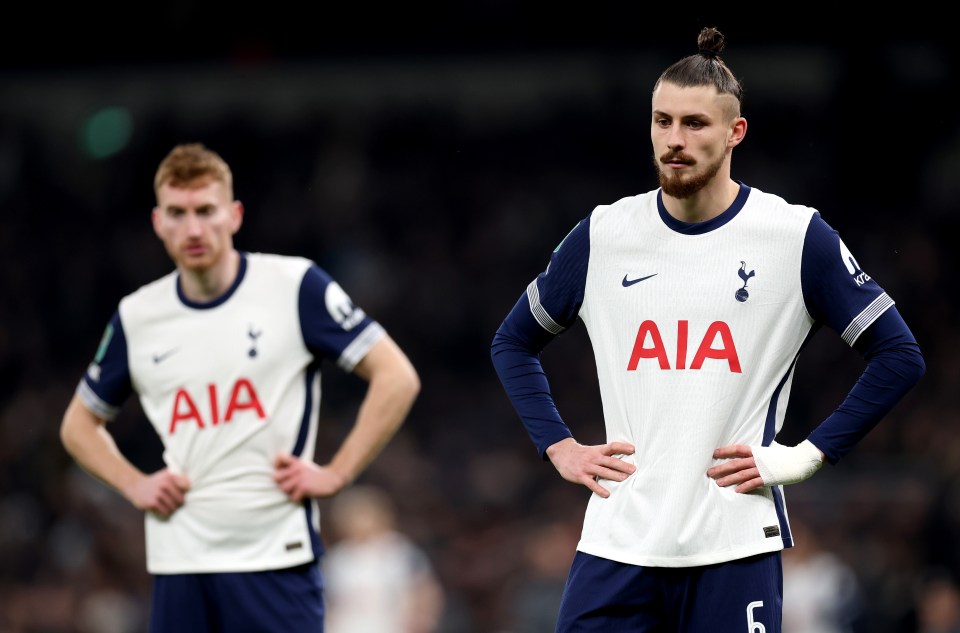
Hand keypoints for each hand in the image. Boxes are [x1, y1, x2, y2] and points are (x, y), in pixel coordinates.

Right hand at [128, 469, 190, 518]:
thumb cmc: (155, 481)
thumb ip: (178, 477)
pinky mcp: (152, 503)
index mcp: (170, 476)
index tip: (182, 494)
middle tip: (175, 503)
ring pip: (173, 507)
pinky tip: (162, 509)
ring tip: (168, 506)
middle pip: (181, 500)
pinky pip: (164, 512)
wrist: (136, 485)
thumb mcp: (166, 474)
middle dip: (178, 503)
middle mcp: (165, 484)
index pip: (186, 486)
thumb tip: (190, 484)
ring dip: (171, 509)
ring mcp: (158, 494)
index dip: (185, 492)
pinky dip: (165, 512)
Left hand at [274, 452, 347, 501]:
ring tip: (297, 492)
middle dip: (281, 483)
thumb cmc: (317, 475)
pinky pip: (293, 498)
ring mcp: (300, 478)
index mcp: (296, 462)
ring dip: (289, 493)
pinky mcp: (304, 488)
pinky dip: (298, 499)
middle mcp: (296, 469)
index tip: (282, 472)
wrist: (333, 479)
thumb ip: (293, 468)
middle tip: (289, 486)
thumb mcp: (304, 466)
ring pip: (283, 489)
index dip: (276, 465)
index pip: (279, 458)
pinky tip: (304, 496)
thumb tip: (278, 476)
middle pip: (276, 478)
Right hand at [545, 438, 636, 497]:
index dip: (622, 447)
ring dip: (614, 476)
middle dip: (622, 465)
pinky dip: (599, 489)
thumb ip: (605, 455)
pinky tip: (607, 494)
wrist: (562, 453)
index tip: (633, 449)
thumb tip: (623, 461)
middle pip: (610, 461)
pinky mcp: (581, 476)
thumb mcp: (593, 450)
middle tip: (634, 470)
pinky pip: (591, 484)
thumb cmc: (582, 454)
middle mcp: (594, 458)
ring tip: (625, 479)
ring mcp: (587, 467)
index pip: (612, 446)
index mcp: (598, 450)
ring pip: (603, 472)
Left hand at [707, 439, 824, 492]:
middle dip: (721, 468)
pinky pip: (753, 483)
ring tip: (718, 483)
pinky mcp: (768, 478)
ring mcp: (762, 469)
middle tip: (709, 473)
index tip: (714, 454)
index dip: (725, 451)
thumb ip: (759, 454)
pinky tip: (736, 491)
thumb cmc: (785, 455)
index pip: (737, 449)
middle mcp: (757, 459)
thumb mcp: (769, 451)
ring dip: (729, 479)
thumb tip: (750, 454)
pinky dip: (744, 487)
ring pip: (741, 474)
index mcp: (756, 451)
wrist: (800, 461)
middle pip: (735, 463)